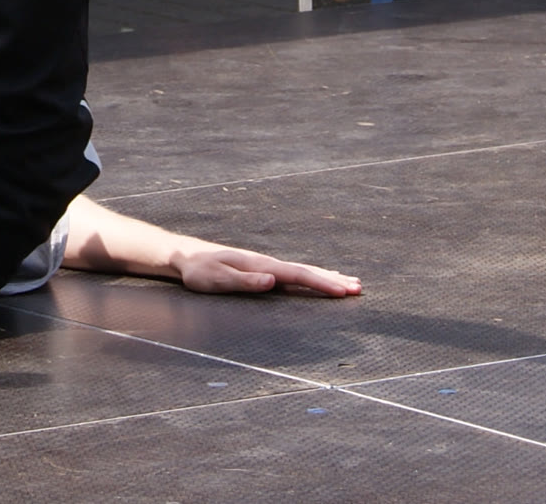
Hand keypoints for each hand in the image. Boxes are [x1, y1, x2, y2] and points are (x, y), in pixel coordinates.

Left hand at [171, 246, 361, 297]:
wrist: (187, 255)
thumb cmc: (199, 271)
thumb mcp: (217, 279)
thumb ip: (244, 281)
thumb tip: (272, 281)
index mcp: (261, 265)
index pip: (297, 274)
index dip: (321, 283)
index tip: (343, 290)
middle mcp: (268, 262)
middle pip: (307, 270)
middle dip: (333, 280)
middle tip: (359, 288)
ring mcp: (267, 264)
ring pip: (304, 270)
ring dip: (327, 276)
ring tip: (350, 282)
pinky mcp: (263, 269)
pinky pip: (295, 273)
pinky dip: (313, 275)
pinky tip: (321, 277)